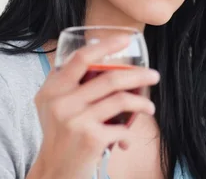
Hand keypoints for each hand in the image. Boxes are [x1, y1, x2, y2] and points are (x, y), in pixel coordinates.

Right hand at [27, 37, 159, 178]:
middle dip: (139, 76)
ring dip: (142, 104)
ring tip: (149, 108)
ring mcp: (76, 121)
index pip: (81, 58)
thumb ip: (65, 81)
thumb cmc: (59, 135)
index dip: (106, 46)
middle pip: (110, 78)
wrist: (53, 172)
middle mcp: (62, 102)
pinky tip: (127, 139)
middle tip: (154, 76)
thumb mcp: (51, 105)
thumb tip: (94, 51)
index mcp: (53, 89)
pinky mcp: (91, 139)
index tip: (126, 39)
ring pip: (121, 100)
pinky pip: (121, 128)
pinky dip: (128, 134)